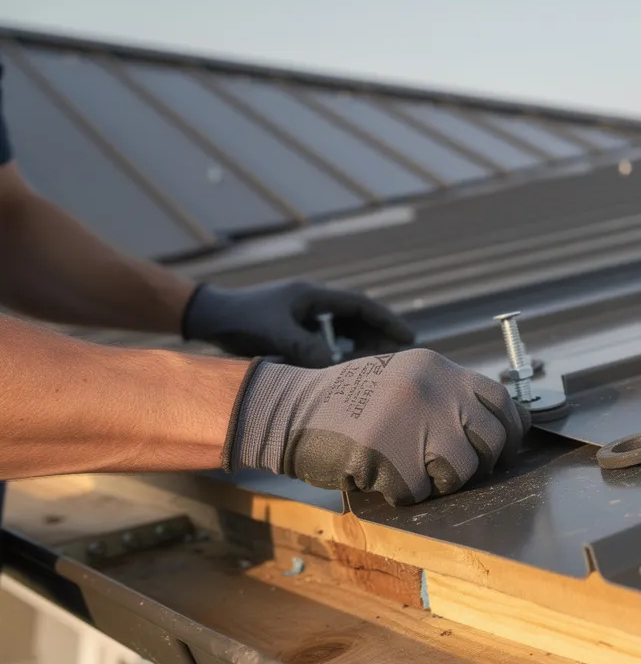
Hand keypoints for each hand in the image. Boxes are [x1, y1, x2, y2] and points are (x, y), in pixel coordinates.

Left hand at [182, 281, 413, 367]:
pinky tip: (339, 367)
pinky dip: (338, 350)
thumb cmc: (240, 320)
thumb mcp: (274, 335)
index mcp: (313, 295)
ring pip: (343, 327)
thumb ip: (305, 349)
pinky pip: (326, 336)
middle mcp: (312, 301)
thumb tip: (334, 367)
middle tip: (393, 358)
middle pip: (357, 316)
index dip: (387, 321)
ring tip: (371, 364)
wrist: (208, 315)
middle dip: (377, 335)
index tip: (408, 337)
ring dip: (358, 343)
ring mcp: (303, 312)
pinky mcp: (294, 325)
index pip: (361, 305)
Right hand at [225, 349, 529, 505]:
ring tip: (411, 470)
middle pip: (491, 439)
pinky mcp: (393, 460)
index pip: (500, 399)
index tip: (506, 446)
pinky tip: (380, 475)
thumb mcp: (401, 378)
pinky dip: (403, 493)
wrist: (288, 411)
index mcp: (436, 368)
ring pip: (463, 470)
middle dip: (482, 462)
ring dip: (442, 482)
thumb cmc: (344, 401)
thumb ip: (443, 393)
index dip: (510, 428)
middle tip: (459, 469)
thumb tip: (492, 423)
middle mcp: (433, 390)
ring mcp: (415, 424)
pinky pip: (420, 493)